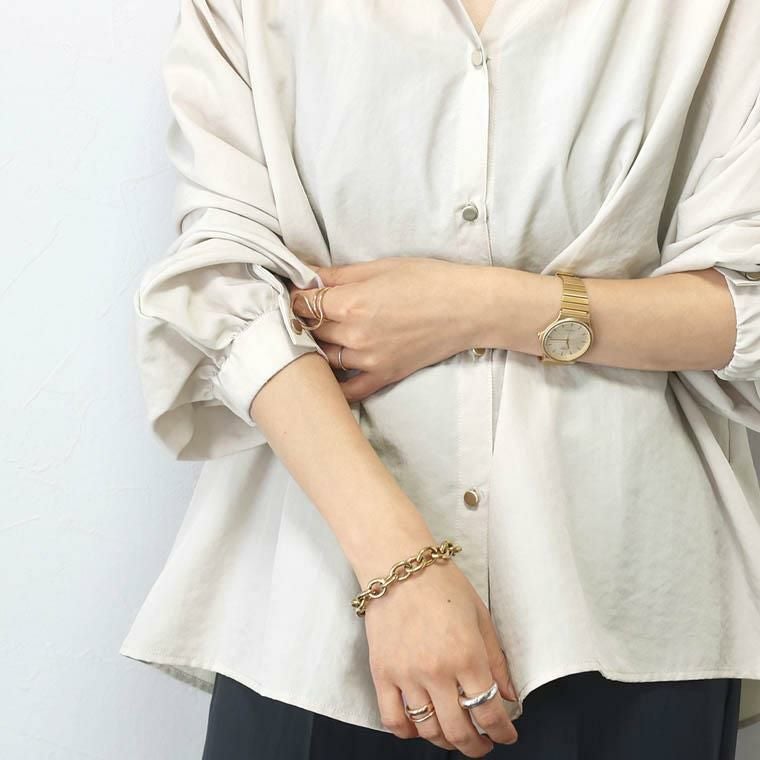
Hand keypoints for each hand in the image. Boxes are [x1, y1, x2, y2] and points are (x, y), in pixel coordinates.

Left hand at [287, 257, 483, 401]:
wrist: (469, 308)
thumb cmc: (429, 280)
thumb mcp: (379, 266)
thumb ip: (337, 275)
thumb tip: (305, 273)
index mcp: (351, 303)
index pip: (302, 304)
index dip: (292, 298)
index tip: (292, 294)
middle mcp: (354, 335)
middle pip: (308, 331)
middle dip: (300, 321)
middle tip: (299, 313)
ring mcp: (368, 360)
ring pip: (322, 359)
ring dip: (314, 349)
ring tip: (313, 338)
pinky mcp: (384, 375)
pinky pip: (348, 390)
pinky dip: (333, 386)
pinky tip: (326, 376)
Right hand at [361, 559, 518, 756]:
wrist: (399, 565)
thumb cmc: (442, 584)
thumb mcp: (480, 616)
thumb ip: (496, 660)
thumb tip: (508, 696)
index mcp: (467, 656)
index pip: (490, 713)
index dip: (503, 732)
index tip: (506, 735)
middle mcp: (437, 671)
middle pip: (459, 731)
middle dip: (477, 746)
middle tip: (483, 743)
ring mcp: (407, 675)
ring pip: (428, 730)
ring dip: (446, 742)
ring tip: (454, 735)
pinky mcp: (382, 673)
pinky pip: (393, 720)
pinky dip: (408, 732)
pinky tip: (419, 727)